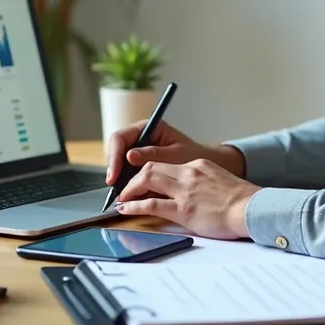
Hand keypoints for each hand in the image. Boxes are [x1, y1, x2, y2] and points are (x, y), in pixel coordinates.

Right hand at [104, 120, 245, 184]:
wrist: (210, 165)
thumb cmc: (196, 156)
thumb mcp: (176, 155)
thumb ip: (153, 155)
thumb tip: (129, 156)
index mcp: (148, 127)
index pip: (120, 138)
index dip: (114, 157)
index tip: (114, 175)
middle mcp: (141, 137)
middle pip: (117, 151)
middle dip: (114, 169)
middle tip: (115, 189)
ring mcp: (141, 151)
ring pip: (122, 164)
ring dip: (120, 179)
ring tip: (121, 196)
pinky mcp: (144, 165)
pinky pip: (131, 173)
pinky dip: (129, 184)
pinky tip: (130, 197)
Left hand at [114, 159, 258, 238]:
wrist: (253, 209)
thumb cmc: (242, 202)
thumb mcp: (220, 182)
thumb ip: (203, 183)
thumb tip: (193, 194)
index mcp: (198, 165)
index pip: (166, 163)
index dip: (148, 171)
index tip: (141, 181)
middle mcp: (189, 173)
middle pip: (151, 167)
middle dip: (134, 178)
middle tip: (126, 189)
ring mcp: (185, 190)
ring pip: (147, 180)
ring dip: (130, 190)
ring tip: (122, 199)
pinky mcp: (183, 209)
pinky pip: (151, 204)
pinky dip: (134, 206)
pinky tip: (126, 209)